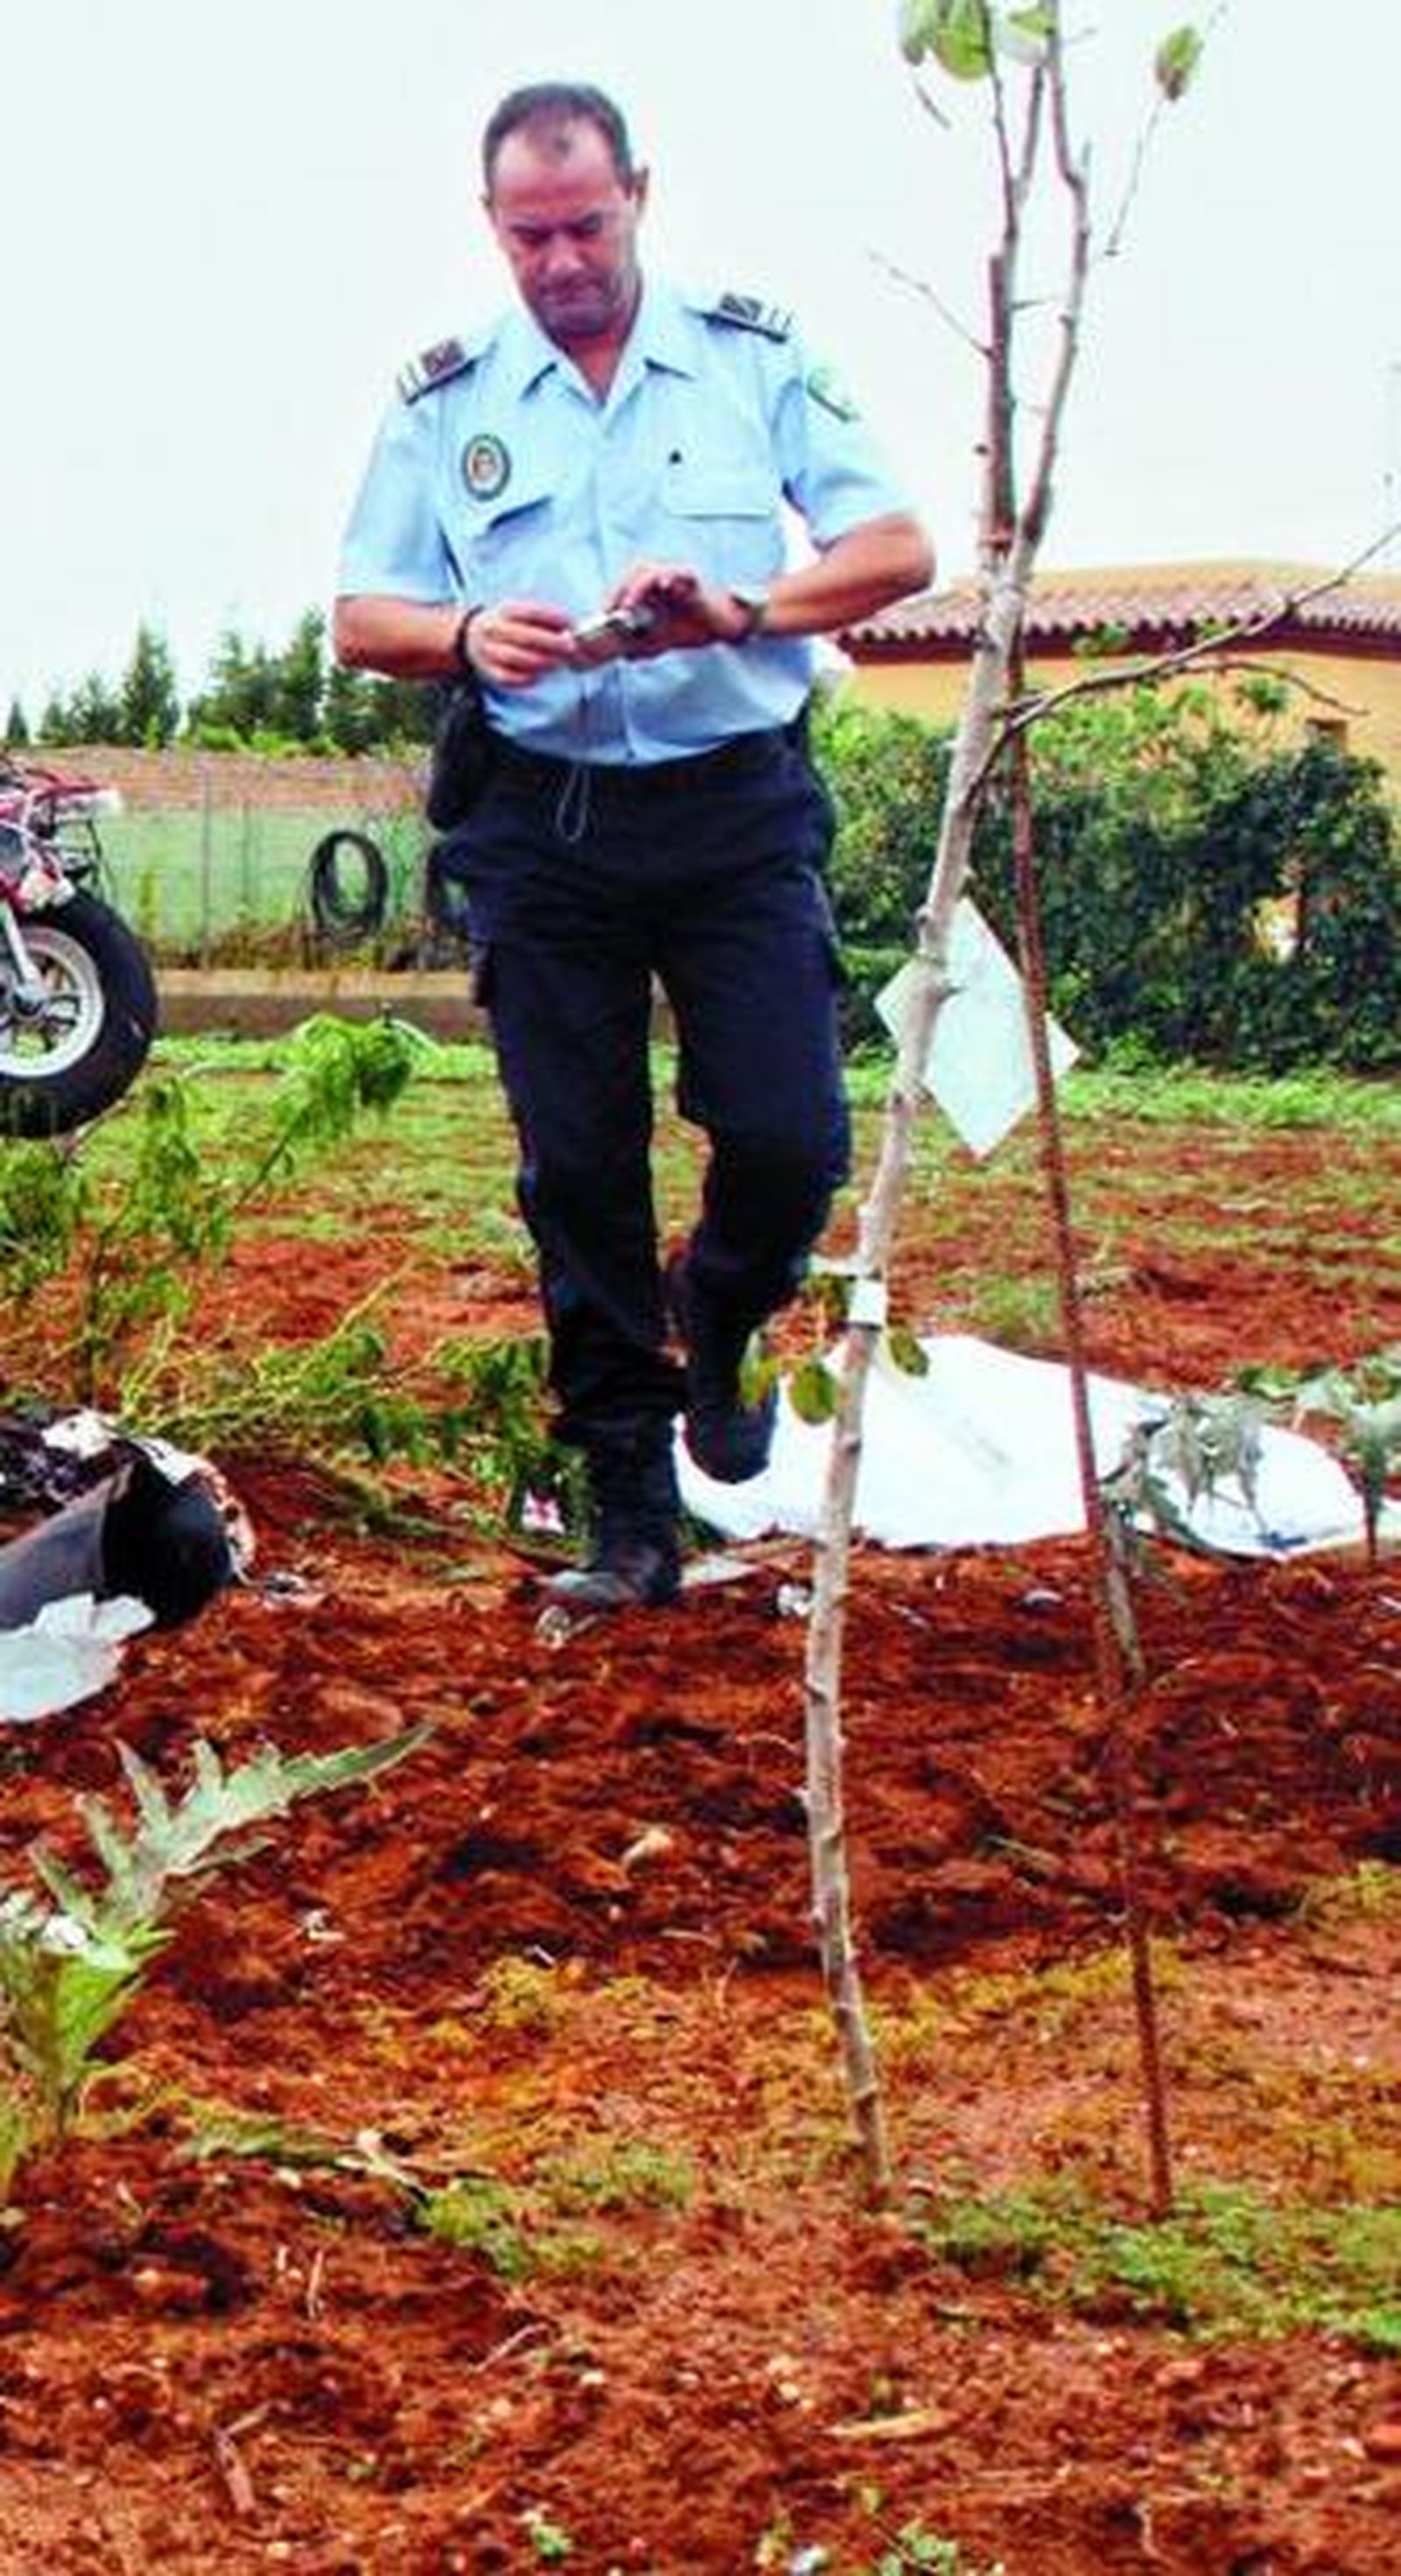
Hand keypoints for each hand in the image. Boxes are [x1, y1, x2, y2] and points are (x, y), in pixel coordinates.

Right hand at [464, 599, 574, 688]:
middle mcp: (494, 629)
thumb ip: (541, 618)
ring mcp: (489, 650)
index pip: (531, 612)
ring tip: (557, 663)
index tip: (571, 624)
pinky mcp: (489, 670)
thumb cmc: (506, 625)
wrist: (471, 637)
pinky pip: (509, 677)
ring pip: (517, 658)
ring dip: (541, 662)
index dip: (553, 618)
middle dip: (552, 643)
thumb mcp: (518, 612)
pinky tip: (539, 675)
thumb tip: (572, 628)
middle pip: (526, 637)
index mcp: (504, 611)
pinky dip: (526, 678)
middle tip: (570, 647)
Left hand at [606, 563, 754, 653]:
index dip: (609, 600)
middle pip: (630, 574)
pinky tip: (661, 586)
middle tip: (608, 614)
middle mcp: (661, 577)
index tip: (601, 618)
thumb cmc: (697, 626)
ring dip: (634, 587)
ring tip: (628, 606)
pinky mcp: (691, 578)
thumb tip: (624, 655)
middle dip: (616, 593)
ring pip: (646, 570)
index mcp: (652, 588)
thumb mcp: (663, 639)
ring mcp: (675, 575)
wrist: (726, 627)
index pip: (623, 587)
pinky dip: (666, 577)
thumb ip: (643, 644)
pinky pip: (675, 572)